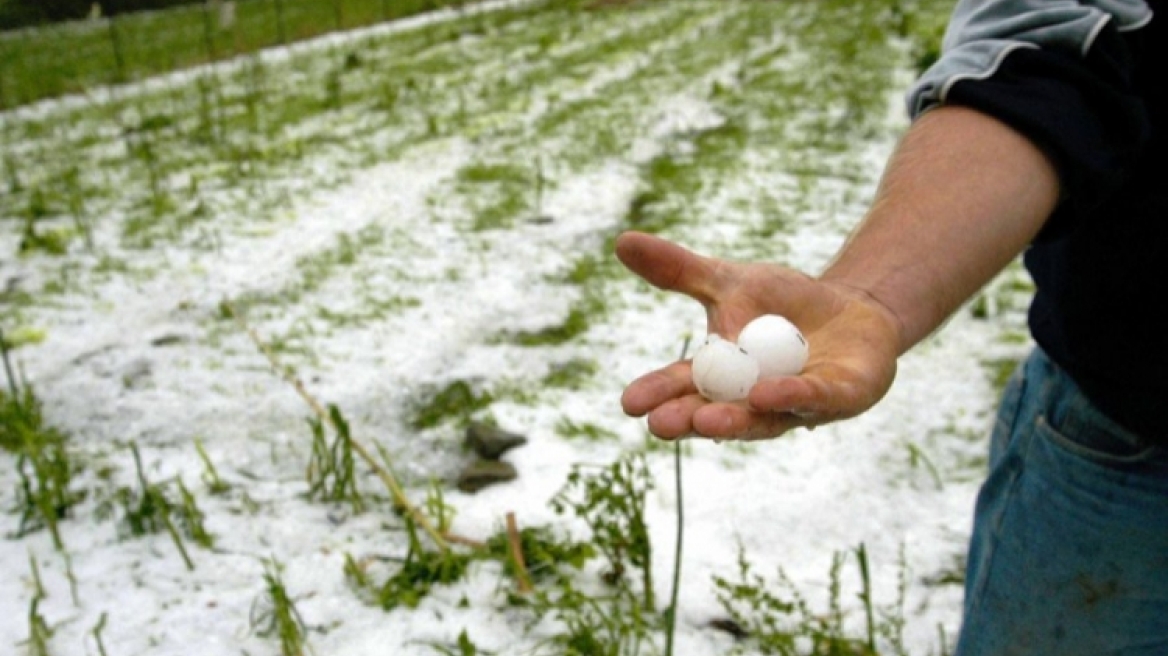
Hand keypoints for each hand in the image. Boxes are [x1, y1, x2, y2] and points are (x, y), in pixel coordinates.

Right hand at [615, 231, 901, 440]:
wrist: (852, 310)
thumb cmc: (782, 305)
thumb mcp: (729, 282)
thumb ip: (678, 270)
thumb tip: (620, 241)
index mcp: (722, 377)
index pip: (684, 388)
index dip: (658, 396)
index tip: (628, 403)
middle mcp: (753, 402)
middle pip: (716, 415)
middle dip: (689, 420)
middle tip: (660, 425)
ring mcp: (797, 405)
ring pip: (763, 418)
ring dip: (734, 420)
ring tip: (705, 422)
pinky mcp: (841, 397)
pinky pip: (814, 399)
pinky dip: (790, 396)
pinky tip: (767, 393)